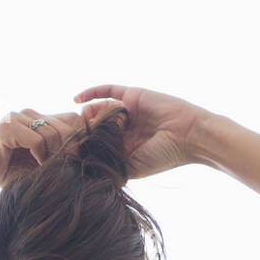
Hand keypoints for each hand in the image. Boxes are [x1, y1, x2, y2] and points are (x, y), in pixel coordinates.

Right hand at [0, 108, 84, 187]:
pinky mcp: (6, 127)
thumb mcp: (42, 164)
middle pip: (66, 125)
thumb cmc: (11, 172)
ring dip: (53, 155)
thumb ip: (60, 156)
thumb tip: (89, 158)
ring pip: (51, 133)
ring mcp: (17, 117)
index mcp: (39, 119)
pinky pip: (35, 139)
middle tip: (64, 166)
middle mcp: (29, 114)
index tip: (79, 158)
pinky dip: (39, 155)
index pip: (72, 120)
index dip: (81, 137)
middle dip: (69, 148)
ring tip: (45, 168)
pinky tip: (35, 164)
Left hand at [72, 83, 210, 179]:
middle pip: (98, 127)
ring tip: (79, 121)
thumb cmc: (164, 156)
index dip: (86, 146)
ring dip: (88, 115)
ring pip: (101, 109)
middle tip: (74, 135)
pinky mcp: (132, 95)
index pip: (100, 145)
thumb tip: (85, 168)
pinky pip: (108, 91)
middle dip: (85, 130)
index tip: (71, 151)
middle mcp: (127, 130)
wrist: (189, 135)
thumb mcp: (133, 168)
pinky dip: (91, 92)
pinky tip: (76, 99)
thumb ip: (112, 165)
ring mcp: (129, 111)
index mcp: (128, 148)